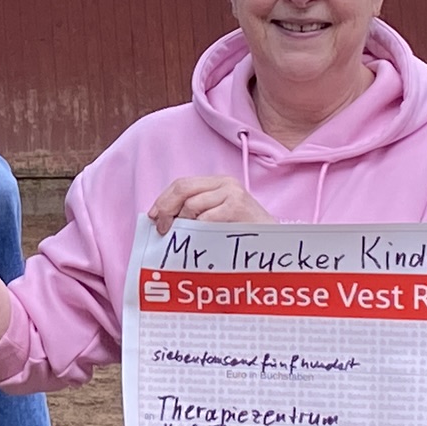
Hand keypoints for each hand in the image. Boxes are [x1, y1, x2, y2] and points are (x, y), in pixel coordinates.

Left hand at [147, 175, 273, 229]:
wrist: (274, 243)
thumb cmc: (244, 234)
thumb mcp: (219, 216)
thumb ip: (196, 211)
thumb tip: (161, 218)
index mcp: (219, 182)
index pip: (181, 184)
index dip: (163, 199)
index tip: (152, 216)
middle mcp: (225, 183)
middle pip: (182, 189)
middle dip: (165, 209)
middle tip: (161, 229)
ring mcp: (232, 194)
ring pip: (191, 205)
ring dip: (182, 224)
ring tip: (184, 238)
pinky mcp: (236, 207)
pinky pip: (204, 219)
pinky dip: (196, 230)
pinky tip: (199, 239)